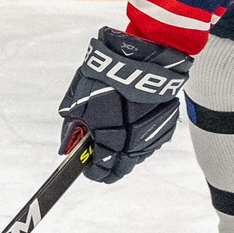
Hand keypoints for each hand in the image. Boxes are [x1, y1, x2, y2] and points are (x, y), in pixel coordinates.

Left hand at [58, 27, 190, 183]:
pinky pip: (150, 143)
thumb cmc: (105, 78)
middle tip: (101, 167)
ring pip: (138, 156)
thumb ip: (74, 126)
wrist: (141, 61)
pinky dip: (140, 142)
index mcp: (109, 138)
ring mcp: (151, 136)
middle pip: (122, 167)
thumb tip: (68, 144)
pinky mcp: (165, 127)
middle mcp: (132, 143)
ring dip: (126, 156)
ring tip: (116, 149)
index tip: (89, 171)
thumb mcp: (79, 101)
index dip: (94, 172)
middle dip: (110, 169)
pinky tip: (132, 135)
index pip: (101, 168)